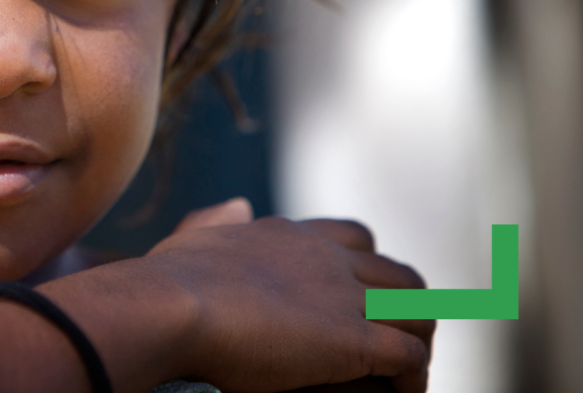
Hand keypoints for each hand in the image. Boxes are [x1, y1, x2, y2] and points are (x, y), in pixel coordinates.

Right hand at [138, 203, 432, 392]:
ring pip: (420, 310)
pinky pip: (410, 357)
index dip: (366, 270)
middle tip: (391, 350)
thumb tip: (234, 207)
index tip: (359, 303)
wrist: (169, 306)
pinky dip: (413, 380)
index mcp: (287, 235)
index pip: (355, 239)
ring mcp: (343, 296)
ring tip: (400, 381)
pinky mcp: (354, 339)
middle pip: (399, 274)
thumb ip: (213, 223)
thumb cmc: (163, 282)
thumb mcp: (190, 240)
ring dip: (417, 344)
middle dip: (404, 310)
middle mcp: (324, 257)